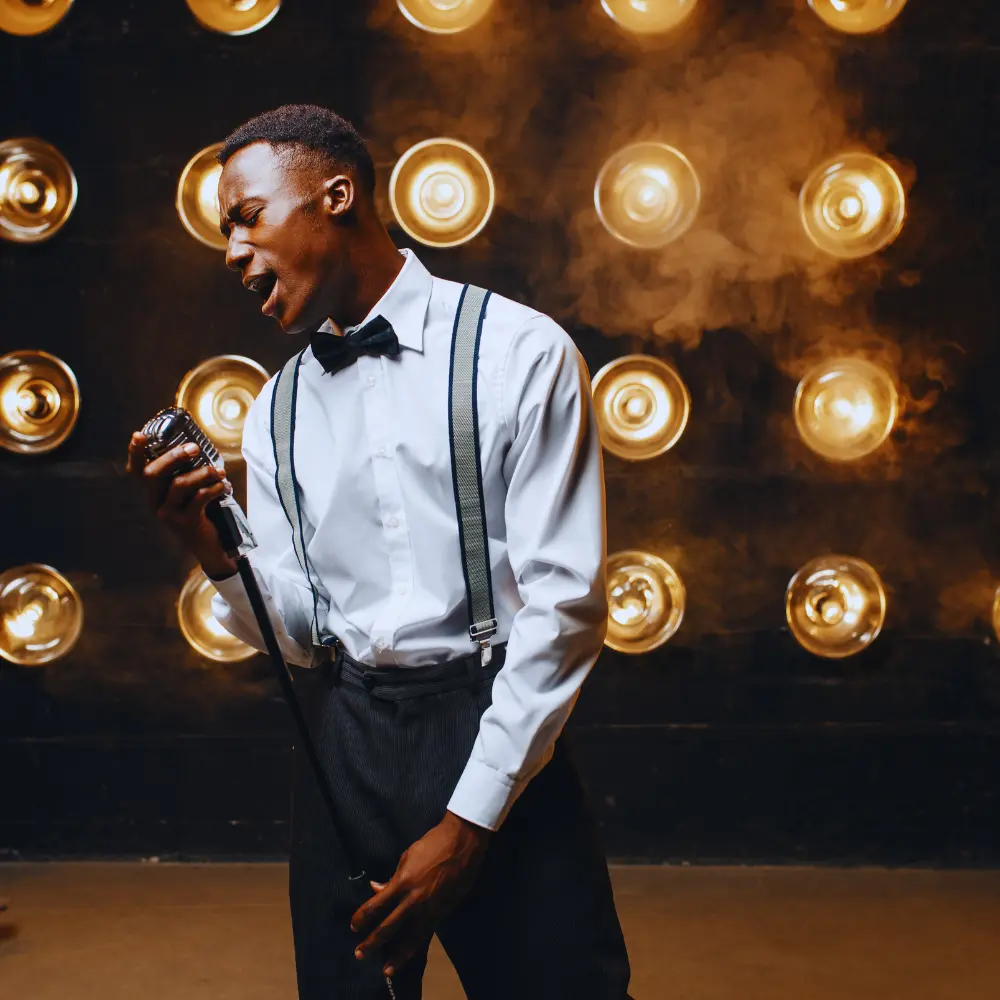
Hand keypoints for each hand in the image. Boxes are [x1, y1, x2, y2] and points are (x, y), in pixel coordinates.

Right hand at [127, 431, 236, 579]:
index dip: (134, 453)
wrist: (210, 546)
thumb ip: (186, 474)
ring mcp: (168, 514)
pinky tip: (224, 485)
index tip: (139, 435)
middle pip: (152, 475)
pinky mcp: (186, 523)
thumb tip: (198, 446)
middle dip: (173, 457)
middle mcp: (155, 503)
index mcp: (153, 493)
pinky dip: (214, 488)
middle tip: (194, 448)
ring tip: (219, 471)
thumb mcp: (188, 494)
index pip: (136, 471)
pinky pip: (198, 499)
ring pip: (178, 485)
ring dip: (202, 473)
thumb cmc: (200, 512)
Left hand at [350, 811, 491, 976]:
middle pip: (388, 926)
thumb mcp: (408, 856)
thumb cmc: (432, 844)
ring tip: (387, 969)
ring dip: (397, 955)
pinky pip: (426, 932)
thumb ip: (393, 876)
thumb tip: (376, 888)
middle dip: (372, 942)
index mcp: (402, 882)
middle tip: (359, 954)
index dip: (362, 918)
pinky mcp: (443, 910)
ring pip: (410, 937)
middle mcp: (414, 899)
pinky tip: (410, 954)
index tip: (354, 926)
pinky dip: (416, 945)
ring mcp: (429, 907)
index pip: (376, 905)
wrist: (462, 843)